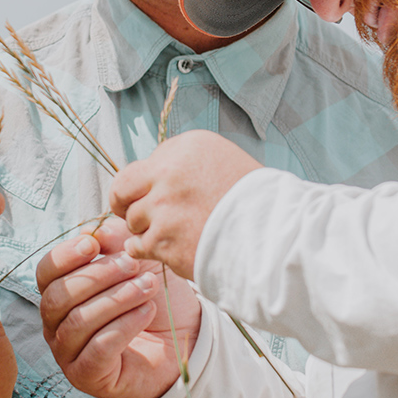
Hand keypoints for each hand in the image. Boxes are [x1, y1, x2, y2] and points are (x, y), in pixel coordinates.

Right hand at [37, 218, 202, 397]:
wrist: (184, 340)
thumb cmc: (154, 299)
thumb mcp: (138, 261)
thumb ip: (115, 242)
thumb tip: (93, 233)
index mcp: (61, 293)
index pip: (46, 272)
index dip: (65, 256)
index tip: (94, 244)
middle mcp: (56, 325)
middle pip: (58, 297)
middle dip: (97, 276)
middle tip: (133, 265)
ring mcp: (68, 353)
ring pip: (78, 322)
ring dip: (117, 299)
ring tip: (148, 287)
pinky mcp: (88, 376)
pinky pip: (98, 348)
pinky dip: (125, 326)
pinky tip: (147, 311)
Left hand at [107, 130, 260, 280]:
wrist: (274, 236)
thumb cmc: (255, 201)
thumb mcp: (222, 161)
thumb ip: (184, 164)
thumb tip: (152, 177)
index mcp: (186, 147)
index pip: (145, 163)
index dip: (145, 183)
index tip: (151, 194)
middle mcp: (168, 172)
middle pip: (123, 187)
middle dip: (124, 202)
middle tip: (129, 213)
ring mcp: (163, 208)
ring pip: (132, 220)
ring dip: (145, 229)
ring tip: (172, 234)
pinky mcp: (163, 241)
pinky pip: (137, 246)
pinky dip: (147, 250)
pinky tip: (165, 249)